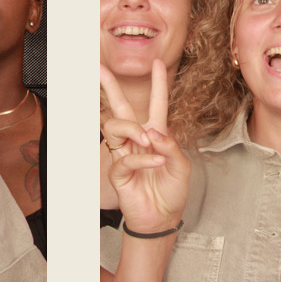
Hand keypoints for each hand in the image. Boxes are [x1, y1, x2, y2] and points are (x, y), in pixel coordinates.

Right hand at [100, 59, 190, 234]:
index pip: (156, 104)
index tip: (158, 63)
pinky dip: (143, 158)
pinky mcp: (118, 171)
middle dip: (109, 87)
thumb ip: (170, 146)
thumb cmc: (171, 191)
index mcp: (155, 134)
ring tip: (148, 141)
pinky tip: (156, 162)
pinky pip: (125, 157)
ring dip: (132, 129)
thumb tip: (152, 132)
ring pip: (116, 127)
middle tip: (99, 69)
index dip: (157, 83)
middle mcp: (137, 140)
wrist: (162, 218)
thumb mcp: (181, 166)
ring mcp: (125, 154)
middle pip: (120, 108)